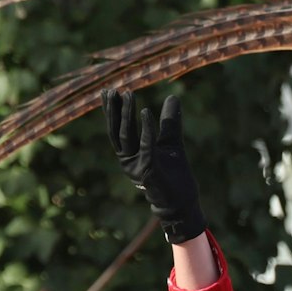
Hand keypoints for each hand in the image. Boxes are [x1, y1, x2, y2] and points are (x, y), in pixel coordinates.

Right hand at [103, 88, 207, 243]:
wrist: (183, 201)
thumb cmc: (175, 174)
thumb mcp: (171, 142)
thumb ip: (169, 121)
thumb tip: (172, 96)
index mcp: (129, 154)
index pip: (116, 130)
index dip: (111, 111)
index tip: (108, 91)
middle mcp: (128, 160)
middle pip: (116, 131)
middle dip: (114, 110)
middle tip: (111, 89)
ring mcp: (137, 166)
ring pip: (127, 136)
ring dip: (126, 114)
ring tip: (128, 94)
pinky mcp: (150, 170)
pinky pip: (146, 146)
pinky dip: (147, 129)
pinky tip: (146, 112)